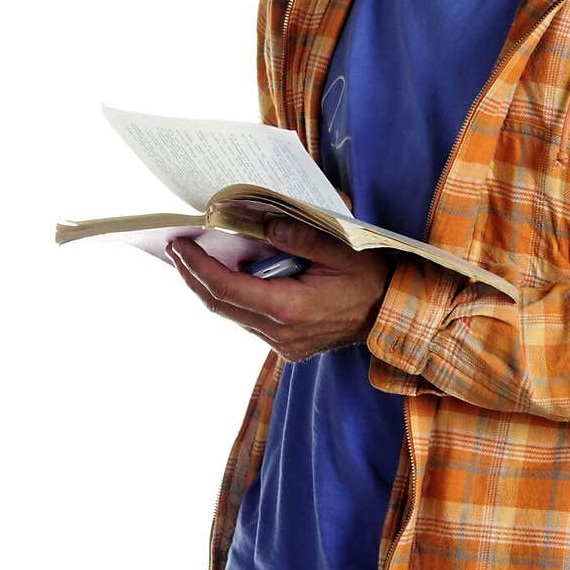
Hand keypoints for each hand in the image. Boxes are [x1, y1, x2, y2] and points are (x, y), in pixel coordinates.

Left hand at [167, 219, 392, 361]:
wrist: (393, 317)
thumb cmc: (371, 279)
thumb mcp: (338, 247)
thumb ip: (296, 233)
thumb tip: (259, 222)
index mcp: (289, 309)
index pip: (226, 289)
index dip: (197, 267)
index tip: (178, 246)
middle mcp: (280, 333)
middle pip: (220, 305)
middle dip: (192, 276)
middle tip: (175, 249)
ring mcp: (283, 344)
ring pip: (233, 315)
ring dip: (211, 288)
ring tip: (194, 259)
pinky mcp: (289, 346)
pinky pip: (250, 320)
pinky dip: (235, 297)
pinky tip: (230, 276)